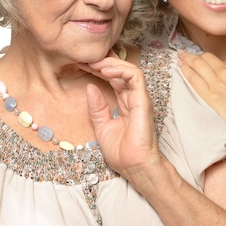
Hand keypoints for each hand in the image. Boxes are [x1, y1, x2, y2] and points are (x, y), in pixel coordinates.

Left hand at [84, 56, 160, 183]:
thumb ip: (97, 108)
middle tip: (85, 58)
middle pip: (120, 72)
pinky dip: (121, 70)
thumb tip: (90, 87)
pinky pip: (135, 77)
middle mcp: (133, 98)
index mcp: (124, 103)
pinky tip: (105, 71)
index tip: (82, 65)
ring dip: (111, 63)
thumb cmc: (122, 152)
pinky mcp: (143, 100)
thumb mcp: (102, 127)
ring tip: (95, 62)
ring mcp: (139, 98)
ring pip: (129, 70)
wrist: (134, 167)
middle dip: (103, 62)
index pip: (113, 79)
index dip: (98, 70)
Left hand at [177, 51, 225, 150]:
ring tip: (180, 57)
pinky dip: (186, 72)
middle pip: (205, 59)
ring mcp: (217, 82)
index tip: (202, 61)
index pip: (219, 60)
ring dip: (187, 60)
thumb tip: (224, 74)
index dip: (209, 62)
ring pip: (198, 65)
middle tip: (184, 53)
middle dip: (194, 56)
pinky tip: (181, 68)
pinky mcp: (211, 96)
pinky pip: (195, 80)